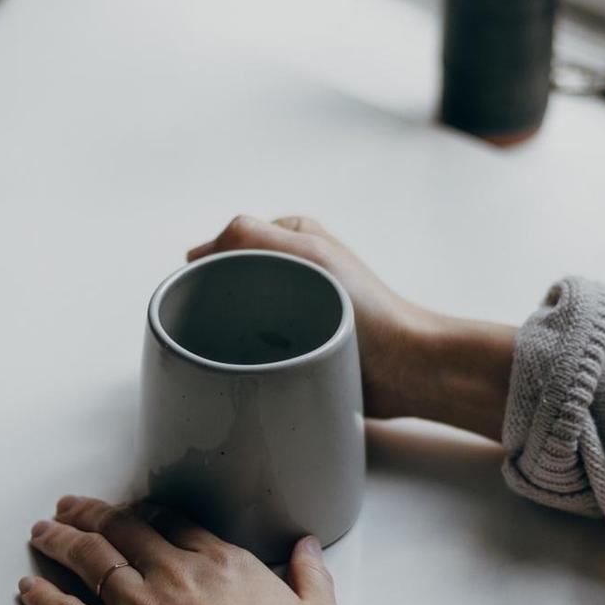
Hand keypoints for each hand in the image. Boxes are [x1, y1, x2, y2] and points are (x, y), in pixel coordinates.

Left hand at [18, 496, 345, 604]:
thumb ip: (312, 578)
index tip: (131, 508)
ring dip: (62, 541)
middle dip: (93, 513)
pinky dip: (44, 599)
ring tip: (42, 530)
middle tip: (70, 504)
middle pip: (124, 530)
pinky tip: (28, 586)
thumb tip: (309, 548)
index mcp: (223, 565)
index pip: (174, 523)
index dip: (146, 512)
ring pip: (91, 561)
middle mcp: (176, 576)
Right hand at [188, 216, 515, 439]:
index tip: (202, 296)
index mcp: (293, 238)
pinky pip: (256, 348)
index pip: (228, 244)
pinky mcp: (298, 346)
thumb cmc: (368, 310)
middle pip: (229, 282)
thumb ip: (253, 236)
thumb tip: (198, 252)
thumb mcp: (309, 255)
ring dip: (230, 333)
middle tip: (214, 329)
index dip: (209, 268)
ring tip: (233, 351)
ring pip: (239, 317)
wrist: (406, 368)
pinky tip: (245, 368)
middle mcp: (293, 270)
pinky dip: (247, 355)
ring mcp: (295, 309)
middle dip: (216, 303)